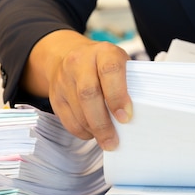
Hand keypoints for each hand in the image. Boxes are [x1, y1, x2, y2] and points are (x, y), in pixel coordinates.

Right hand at [22, 30, 132, 149]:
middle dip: (103, 123)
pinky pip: (67, 119)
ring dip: (93, 130)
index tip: (126, 118)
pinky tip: (92, 134)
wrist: (71, 56)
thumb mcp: (122, 66)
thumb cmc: (107, 67)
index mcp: (104, 52)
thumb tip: (139, 117)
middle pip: (89, 94)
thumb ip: (130, 85)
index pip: (110, 71)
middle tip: (113, 142)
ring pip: (77, 110)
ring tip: (107, 141)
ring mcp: (64, 78)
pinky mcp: (55, 94)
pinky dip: (81, 131)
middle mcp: (80, 62)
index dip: (118, 96)